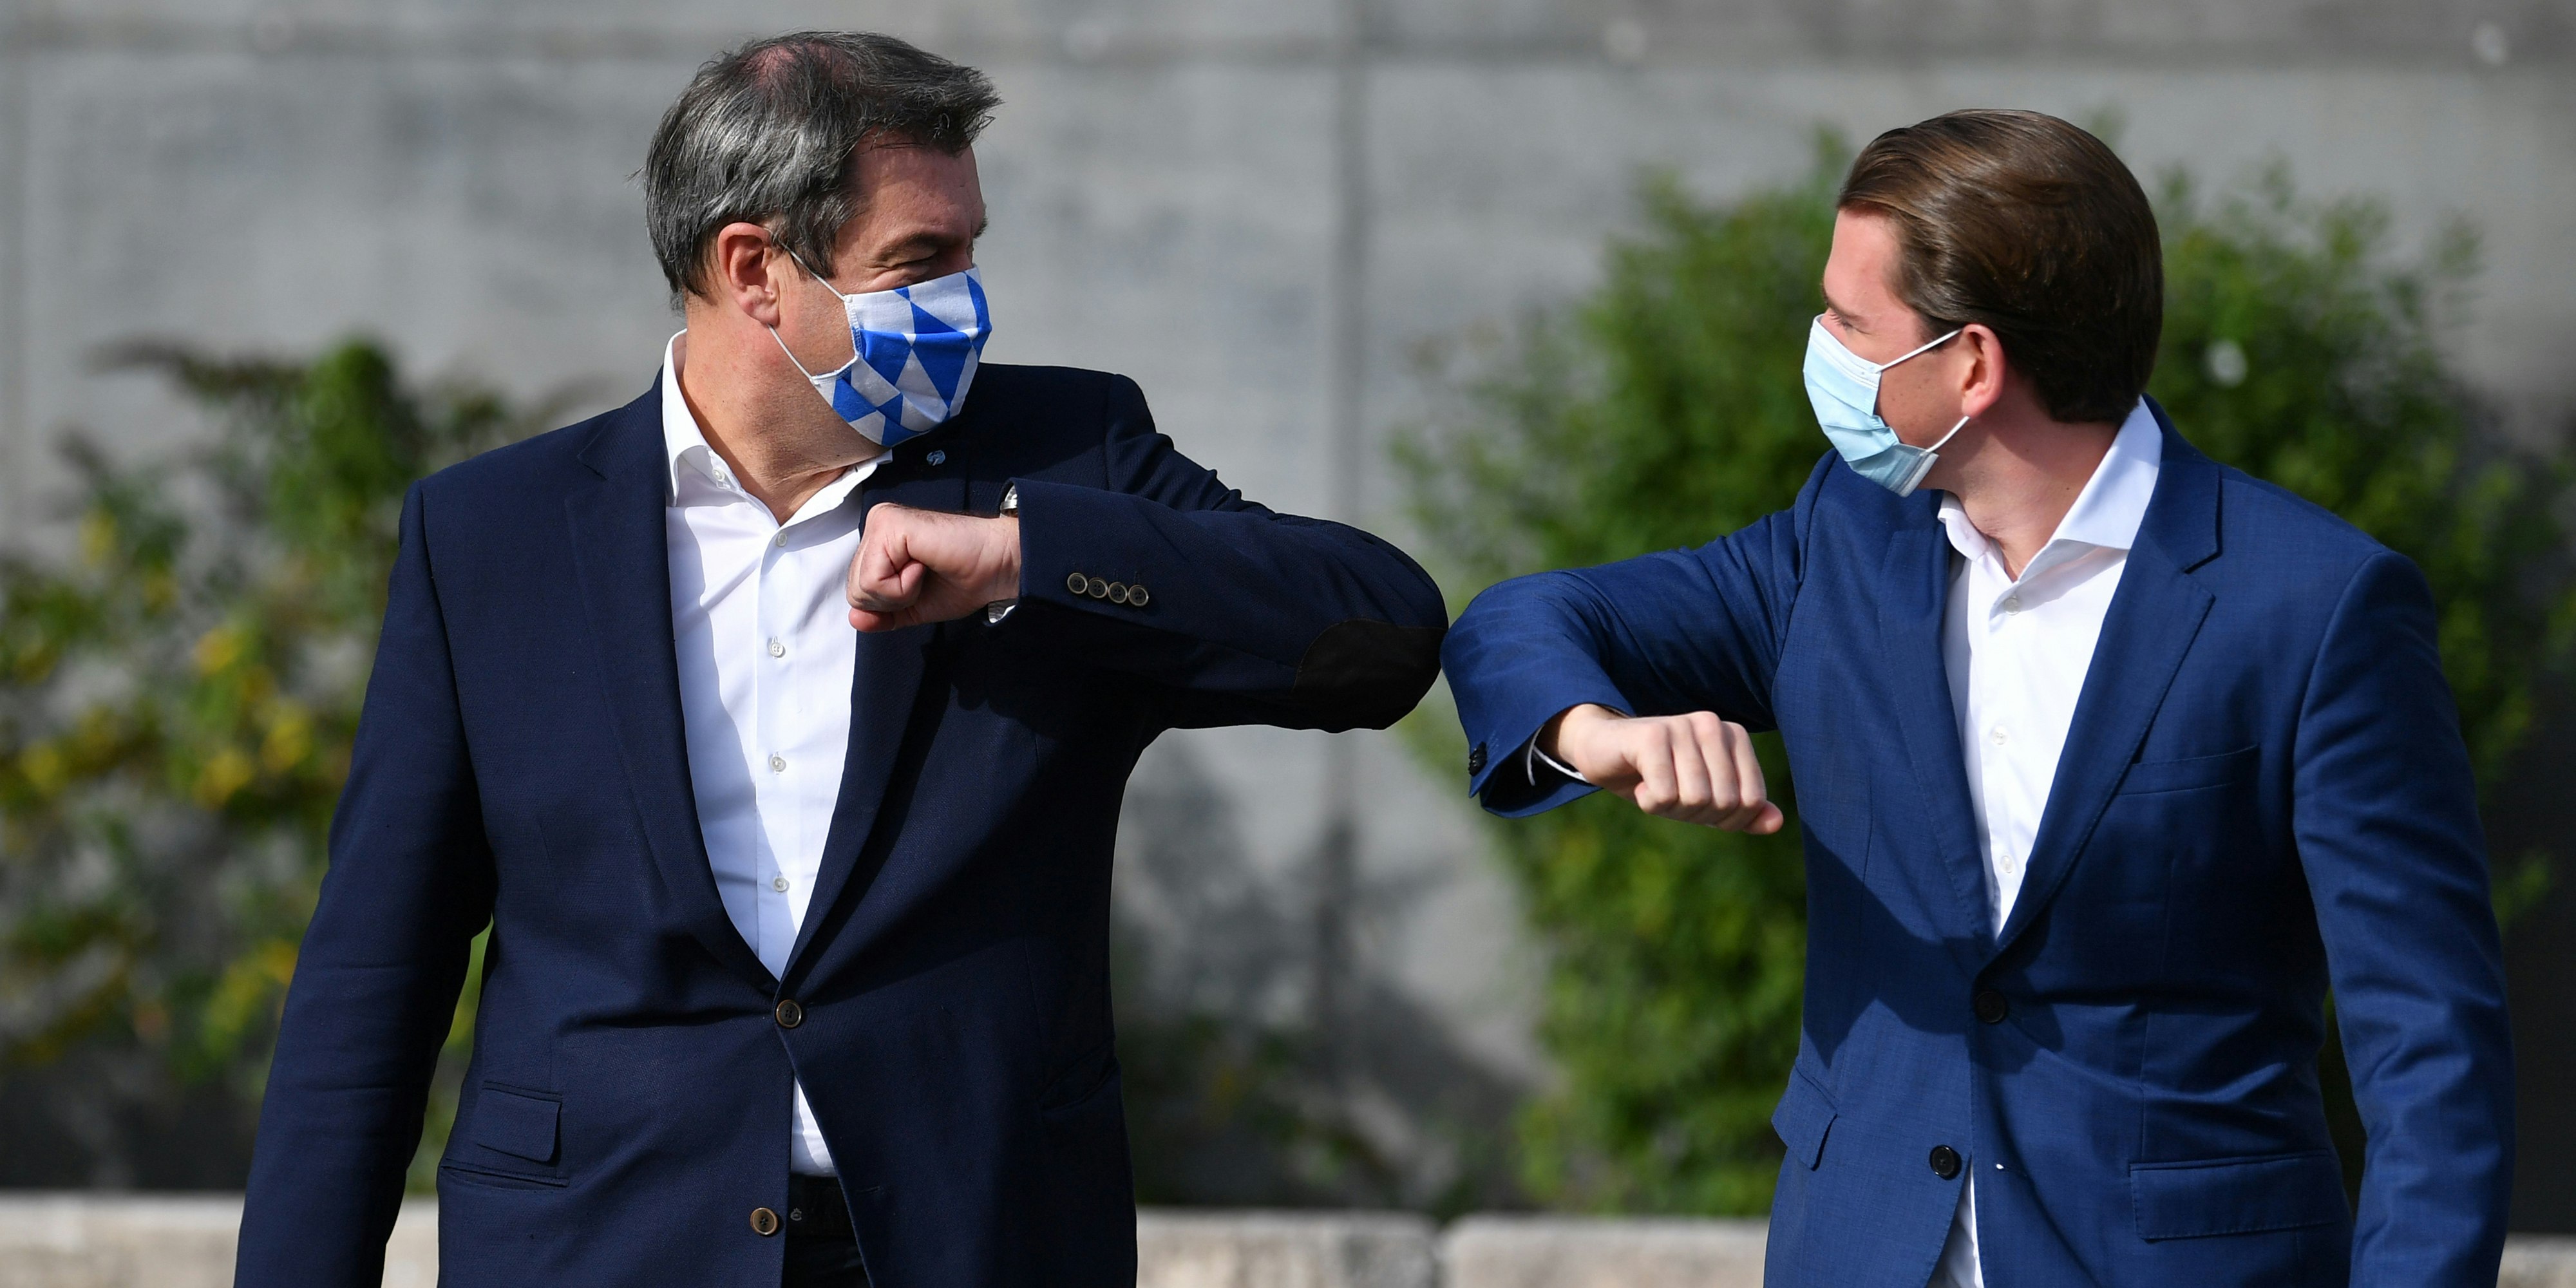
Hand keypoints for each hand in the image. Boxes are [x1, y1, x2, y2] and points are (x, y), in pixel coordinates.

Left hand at [846, 503, 1020, 631]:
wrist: (996, 567)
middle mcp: (876, 526)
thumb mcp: (913, 607)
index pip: (857, 591)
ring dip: (900, 593)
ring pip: (862, 586)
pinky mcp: (889, 524)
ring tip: (925, 571)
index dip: (889, 605)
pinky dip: (903, 586)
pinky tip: (923, 566)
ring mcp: (881, 522)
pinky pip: (874, 579)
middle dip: (892, 601)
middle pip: (855, 590)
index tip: (922, 585)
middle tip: (925, 579)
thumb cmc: (964, 579)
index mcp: (879, 542)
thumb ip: (882, 614)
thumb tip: (854, 620)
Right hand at [1542, 703, 1784, 832]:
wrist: (1603, 750)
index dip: (1726, 820)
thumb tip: (1777, 823)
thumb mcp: (1704, 796)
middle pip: (1723, 802)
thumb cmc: (1659, 775)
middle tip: (1671, 796)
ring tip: (1655, 788)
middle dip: (1694, 815)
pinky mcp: (1652, 735)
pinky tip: (1640, 783)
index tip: (1698, 807)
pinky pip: (1665, 794)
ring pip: (1695, 799)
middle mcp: (1713, 725)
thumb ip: (1742, 811)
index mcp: (1734, 736)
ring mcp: (1682, 726)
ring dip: (1670, 809)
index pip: (1751, 801)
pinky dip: (1650, 802)